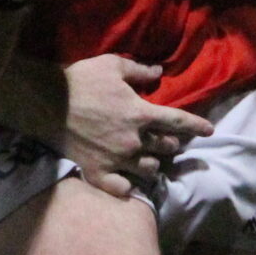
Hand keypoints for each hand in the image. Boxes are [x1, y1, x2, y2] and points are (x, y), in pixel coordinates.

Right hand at [60, 55, 213, 197]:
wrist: (45, 102)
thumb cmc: (81, 79)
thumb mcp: (112, 65)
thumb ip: (139, 71)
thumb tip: (159, 72)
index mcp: (140, 114)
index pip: (178, 121)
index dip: (197, 126)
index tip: (209, 130)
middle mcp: (133, 141)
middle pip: (165, 147)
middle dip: (170, 143)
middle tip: (168, 140)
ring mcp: (116, 159)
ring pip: (148, 170)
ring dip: (153, 164)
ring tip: (149, 160)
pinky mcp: (97, 171)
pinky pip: (121, 189)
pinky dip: (128, 188)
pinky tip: (128, 183)